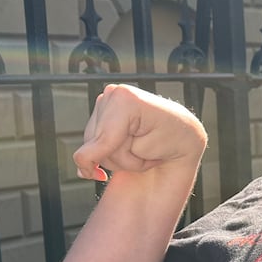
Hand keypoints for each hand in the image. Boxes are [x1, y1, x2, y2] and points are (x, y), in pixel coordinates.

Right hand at [73, 84, 207, 180]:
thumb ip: (103, 155)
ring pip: (92, 145)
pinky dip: (108, 152)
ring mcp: (106, 99)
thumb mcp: (140, 153)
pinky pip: (92, 141)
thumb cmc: (170, 142)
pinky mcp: (102, 108)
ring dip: (118, 154)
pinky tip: (128, 146)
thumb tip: (79, 167)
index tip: (153, 158)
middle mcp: (112, 94)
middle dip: (122, 157)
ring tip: (141, 147)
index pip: (100, 144)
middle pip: (94, 145)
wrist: (182, 133)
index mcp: (124, 100)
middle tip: (148, 152)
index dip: (125, 161)